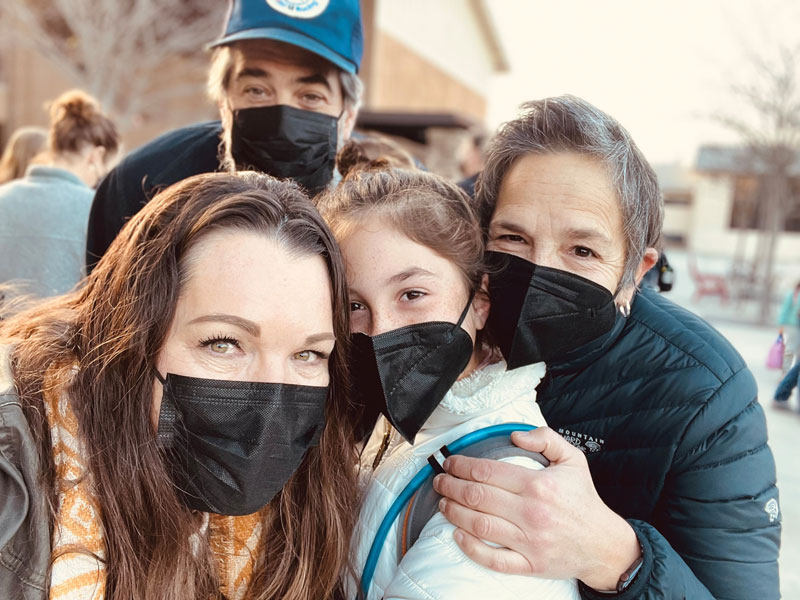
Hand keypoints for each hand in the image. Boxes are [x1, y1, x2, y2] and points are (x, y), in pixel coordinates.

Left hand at [433, 427, 640, 589]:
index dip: (462, 465)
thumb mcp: (573, 459)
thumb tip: (515, 436)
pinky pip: (493, 559)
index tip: (450, 462)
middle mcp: (531, 513)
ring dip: (454, 513)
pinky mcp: (529, 564)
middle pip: (477, 496)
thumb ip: (545, 439)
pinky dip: (471, 548)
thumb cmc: (583, 500)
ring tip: (443, 503)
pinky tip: (458, 535)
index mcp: (539, 485)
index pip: (487, 472)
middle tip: (439, 481)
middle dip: (451, 486)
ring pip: (479, 525)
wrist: (604, 544)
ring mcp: (529, 541)